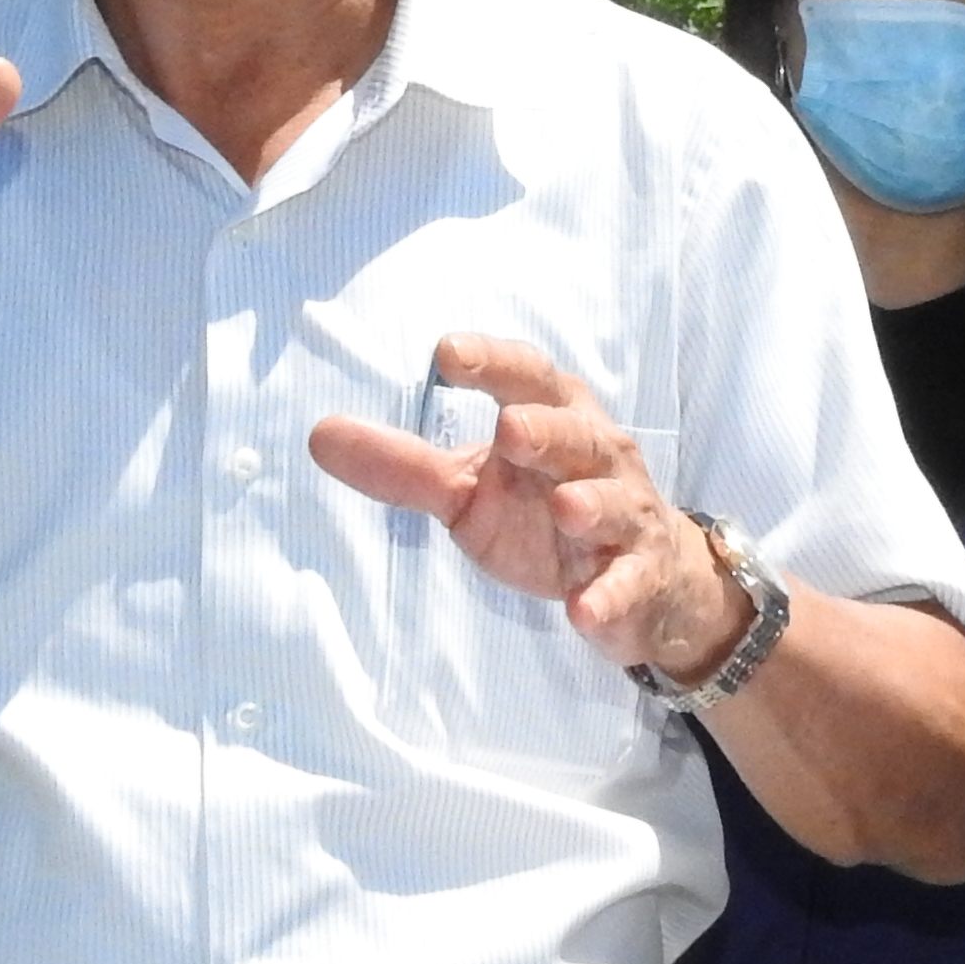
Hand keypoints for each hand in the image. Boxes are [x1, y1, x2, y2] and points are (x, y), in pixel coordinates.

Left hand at [307, 336, 742, 678]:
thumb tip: (319, 434)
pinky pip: (628, 582)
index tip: (448, 352)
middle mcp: (596, 456)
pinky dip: (609, 595)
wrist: (644, 580)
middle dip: (547, 430)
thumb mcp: (469, 490)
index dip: (493, 363)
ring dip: (591, 503)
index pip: (527, 378)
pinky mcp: (638, 575)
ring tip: (566, 508)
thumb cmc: (546, 514)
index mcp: (553, 418)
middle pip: (577, 433)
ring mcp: (624, 516)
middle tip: (510, 430)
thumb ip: (404, 465)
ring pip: (613, 502)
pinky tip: (583, 611)